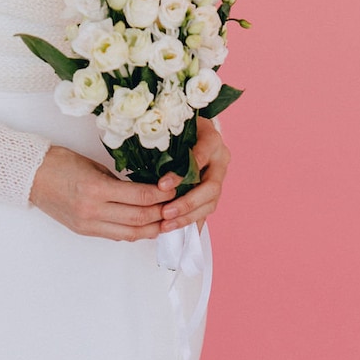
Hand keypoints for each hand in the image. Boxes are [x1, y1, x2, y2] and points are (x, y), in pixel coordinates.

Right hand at [29, 146, 174, 241]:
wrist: (31, 176)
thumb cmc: (61, 162)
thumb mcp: (94, 165)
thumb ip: (118, 181)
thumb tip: (145, 189)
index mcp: (96, 189)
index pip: (139, 196)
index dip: (161, 194)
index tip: (175, 186)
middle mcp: (93, 211)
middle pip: (139, 219)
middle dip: (163, 212)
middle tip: (178, 203)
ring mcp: (88, 224)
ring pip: (131, 234)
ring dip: (152, 228)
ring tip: (168, 219)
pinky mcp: (85, 231)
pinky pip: (116, 235)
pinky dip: (134, 232)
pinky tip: (146, 225)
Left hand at [157, 117, 230, 234]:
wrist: (197, 129)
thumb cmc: (182, 127)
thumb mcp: (175, 128)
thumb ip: (166, 141)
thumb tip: (138, 155)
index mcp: (212, 140)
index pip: (200, 157)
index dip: (182, 174)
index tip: (162, 185)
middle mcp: (220, 160)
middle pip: (211, 188)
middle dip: (187, 203)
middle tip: (165, 212)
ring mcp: (220, 177)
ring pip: (210, 203)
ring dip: (188, 216)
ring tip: (166, 224)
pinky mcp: (214, 191)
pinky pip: (205, 211)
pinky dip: (191, 222)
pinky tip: (176, 231)